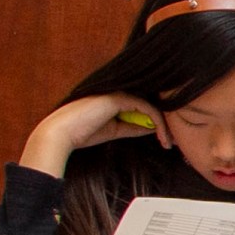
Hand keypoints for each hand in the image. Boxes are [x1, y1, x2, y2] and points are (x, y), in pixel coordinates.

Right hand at [19, 91, 157, 177]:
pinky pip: (146, 108)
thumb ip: (132, 127)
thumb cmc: (81, 133)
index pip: (144, 107)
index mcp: (115, 98)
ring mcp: (118, 93)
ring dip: (163, 125)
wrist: (61, 134)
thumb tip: (153, 129)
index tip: (167, 140)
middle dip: (165, 121)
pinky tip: (161, 136)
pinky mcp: (118, 98)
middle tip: (173, 140)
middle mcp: (118, 92)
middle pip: (150, 104)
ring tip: (168, 142)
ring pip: (151, 106)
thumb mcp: (114, 131)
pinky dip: (157, 122)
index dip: (158, 122)